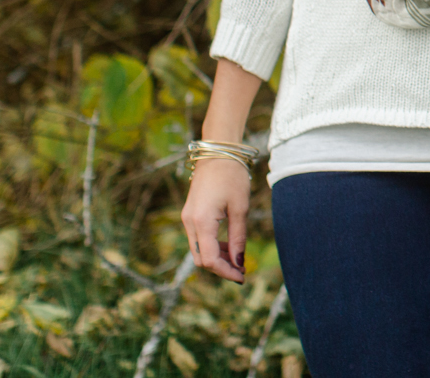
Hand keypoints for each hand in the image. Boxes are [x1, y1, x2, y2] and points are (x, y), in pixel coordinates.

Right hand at [180, 158, 250, 282]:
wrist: (217, 152)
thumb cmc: (232, 176)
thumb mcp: (240, 207)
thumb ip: (239, 237)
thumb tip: (239, 262)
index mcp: (201, 221)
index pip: (210, 260)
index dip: (226, 272)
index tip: (242, 276)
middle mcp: (189, 223)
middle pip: (201, 259)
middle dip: (221, 268)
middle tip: (242, 270)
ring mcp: (187, 219)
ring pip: (199, 250)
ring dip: (217, 257)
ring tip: (238, 258)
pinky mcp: (190, 215)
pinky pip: (199, 239)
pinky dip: (212, 246)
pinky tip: (229, 245)